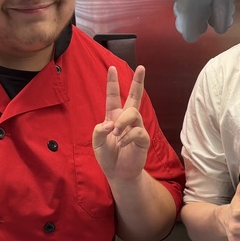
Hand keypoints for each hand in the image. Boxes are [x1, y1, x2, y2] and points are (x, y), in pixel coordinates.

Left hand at [92, 65, 150, 181]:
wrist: (118, 173)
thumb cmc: (107, 156)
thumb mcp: (96, 143)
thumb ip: (98, 131)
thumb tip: (111, 124)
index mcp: (113, 116)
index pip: (114, 96)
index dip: (113, 82)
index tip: (111, 67)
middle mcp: (126, 119)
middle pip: (135, 96)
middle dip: (138, 81)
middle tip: (142, 67)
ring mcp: (136, 128)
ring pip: (133, 113)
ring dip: (123, 122)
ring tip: (116, 134)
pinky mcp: (143, 139)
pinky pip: (137, 131)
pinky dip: (127, 137)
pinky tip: (122, 143)